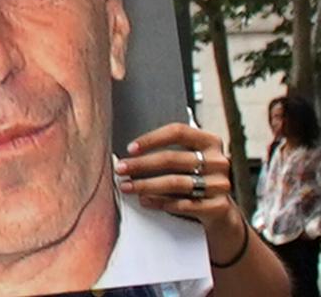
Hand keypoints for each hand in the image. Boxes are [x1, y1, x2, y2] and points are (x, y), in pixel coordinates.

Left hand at [118, 122, 248, 255]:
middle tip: (120, 169)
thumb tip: (129, 157)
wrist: (219, 210)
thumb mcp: (187, 160)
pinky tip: (145, 201)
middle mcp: (218, 161)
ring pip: (176, 183)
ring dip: (146, 185)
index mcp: (209, 141)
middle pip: (173, 158)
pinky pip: (184, 204)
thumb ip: (167, 152)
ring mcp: (221, 184)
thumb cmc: (195, 178)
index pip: (178, 132)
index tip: (130, 148)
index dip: (151, 138)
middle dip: (141, 164)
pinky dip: (161, 202)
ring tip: (127, 187)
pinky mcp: (219, 206)